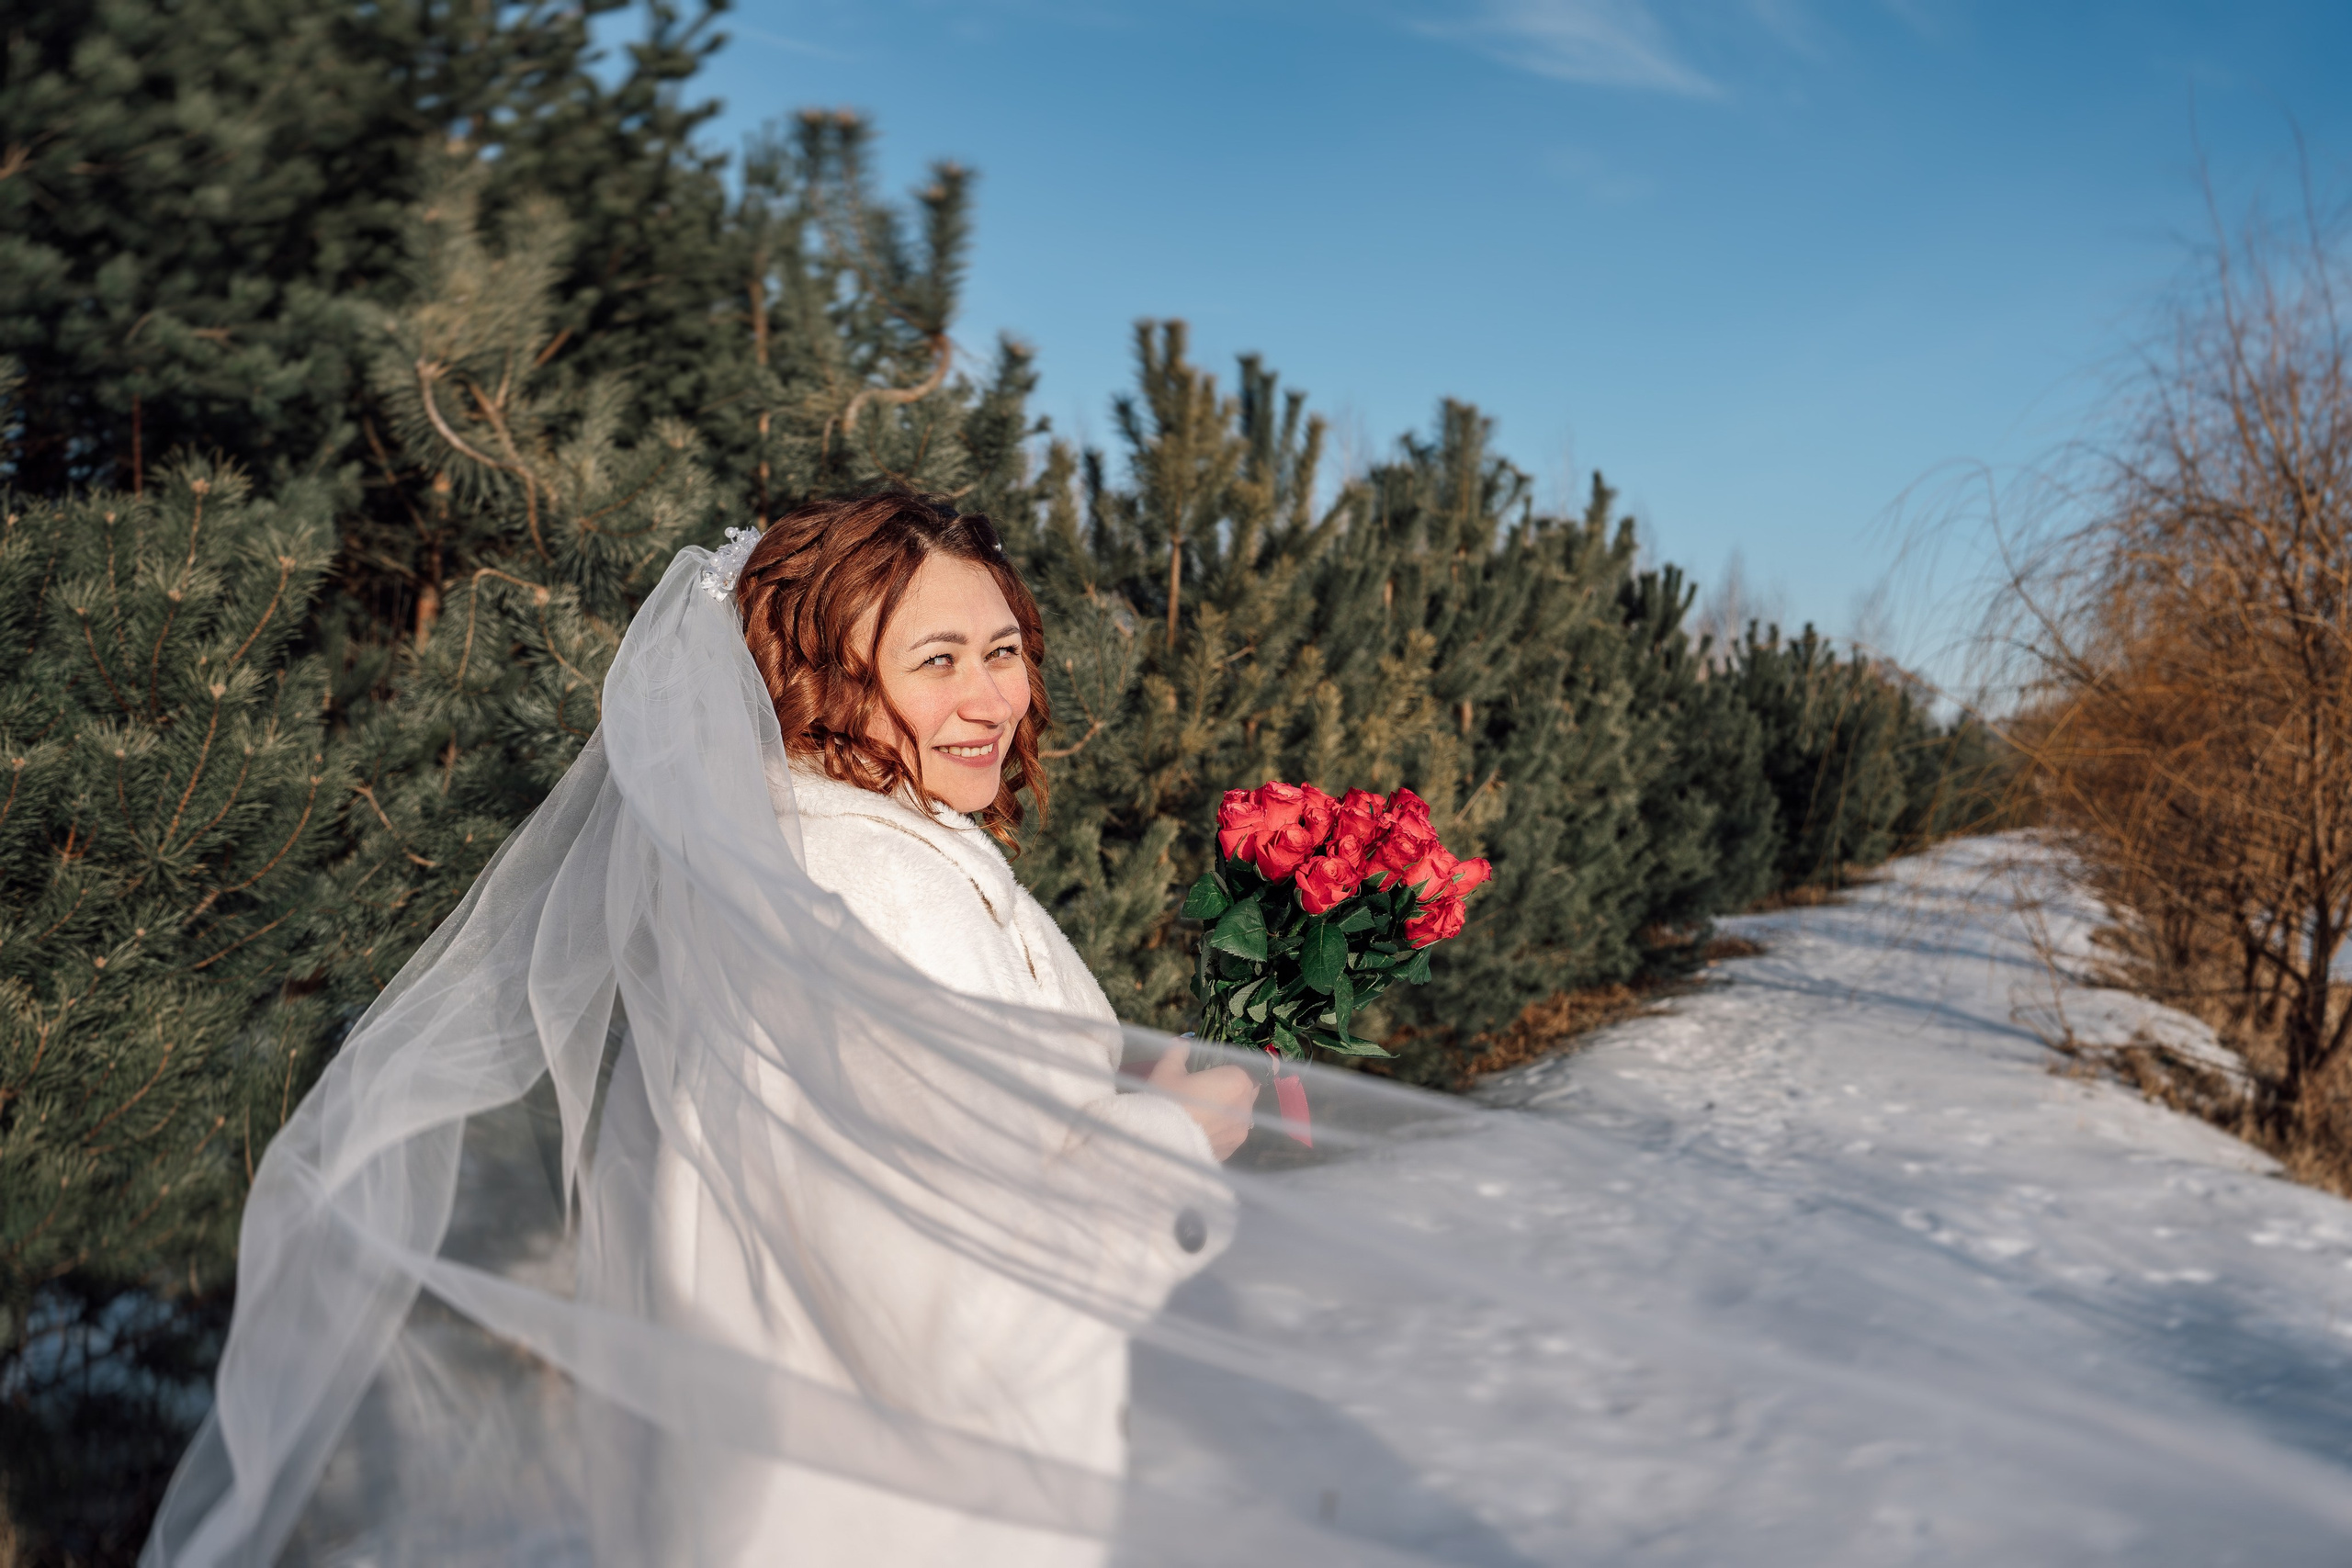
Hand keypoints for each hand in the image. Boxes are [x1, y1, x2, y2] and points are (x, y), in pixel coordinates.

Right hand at [1146, 1041, 1257, 1161]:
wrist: (1159, 1143)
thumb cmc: (1167, 1100)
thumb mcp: (1167, 1070)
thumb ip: (1179, 1052)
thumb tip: (1182, 1043)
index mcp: (1237, 1081)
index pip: (1252, 1068)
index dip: (1239, 1067)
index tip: (1225, 1069)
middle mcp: (1246, 1106)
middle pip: (1247, 1090)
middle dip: (1233, 1087)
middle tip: (1209, 1088)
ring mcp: (1240, 1132)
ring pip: (1240, 1113)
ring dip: (1228, 1109)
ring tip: (1203, 1111)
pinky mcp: (1232, 1150)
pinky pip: (1231, 1133)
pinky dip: (1221, 1129)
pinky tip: (1202, 1129)